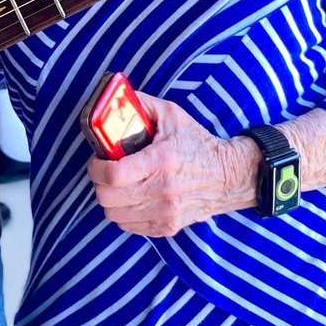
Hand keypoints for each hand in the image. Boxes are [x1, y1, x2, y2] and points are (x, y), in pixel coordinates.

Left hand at [86, 92, 252, 235]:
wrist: (228, 176)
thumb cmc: (198, 144)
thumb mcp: (171, 115)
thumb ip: (142, 104)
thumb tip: (115, 99)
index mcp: (160, 161)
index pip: (114, 175)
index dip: (96, 169)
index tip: (97, 160)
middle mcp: (162, 191)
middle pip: (109, 198)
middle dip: (99, 183)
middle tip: (104, 171)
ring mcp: (165, 213)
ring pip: (115, 215)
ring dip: (109, 199)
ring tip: (116, 184)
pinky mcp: (167, 227)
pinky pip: (129, 226)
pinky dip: (123, 213)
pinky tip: (130, 197)